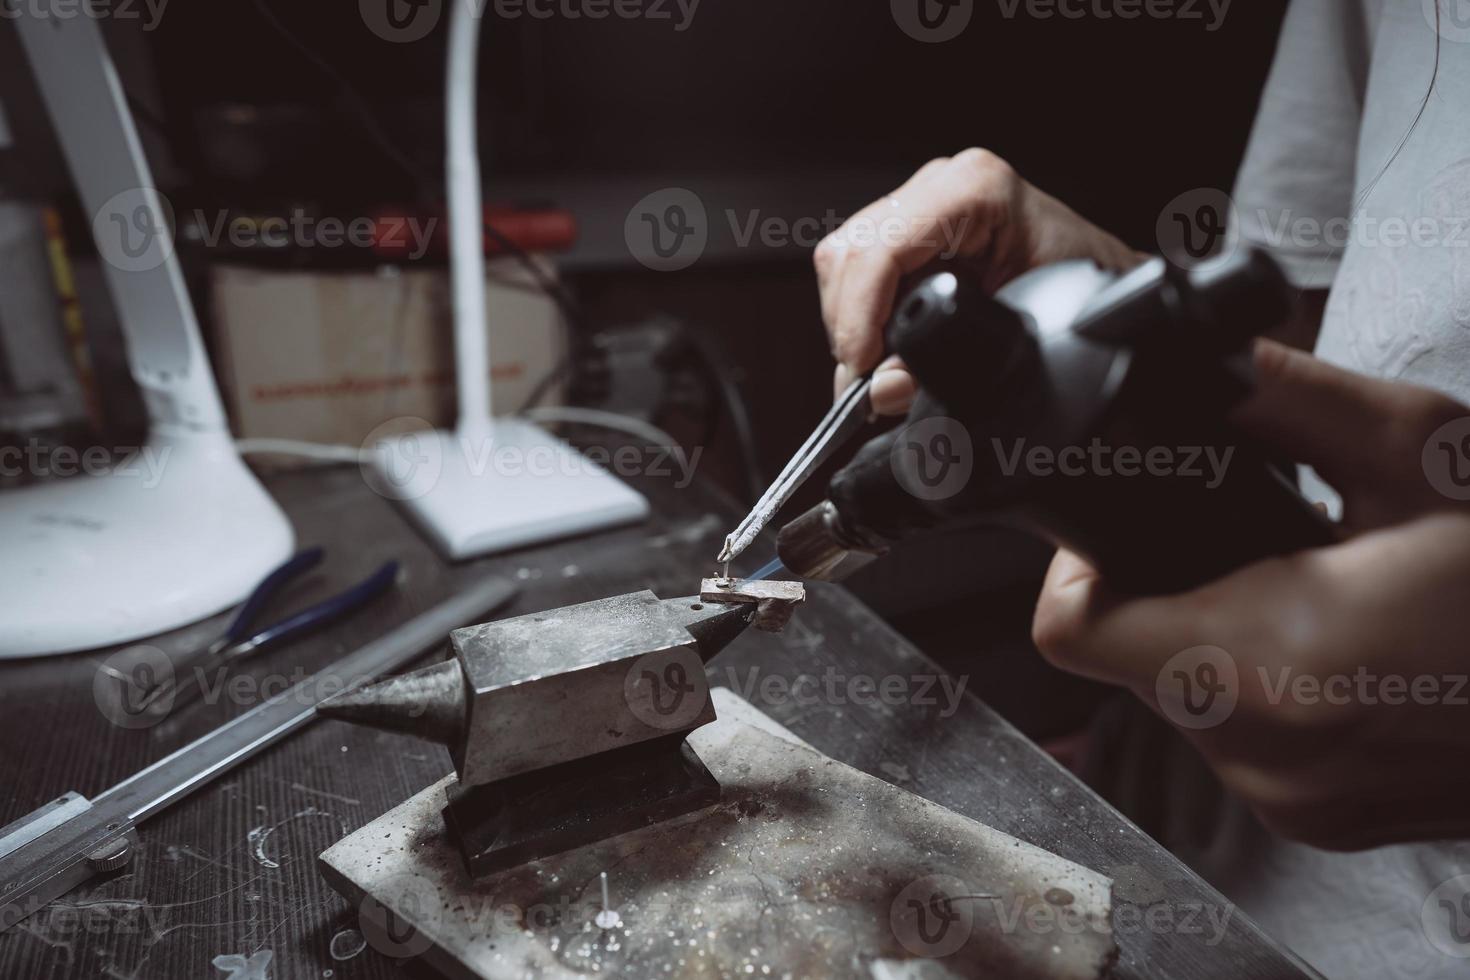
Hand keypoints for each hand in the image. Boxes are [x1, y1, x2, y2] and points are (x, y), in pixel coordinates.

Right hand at [815, 148, 1142, 414]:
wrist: (1105, 286)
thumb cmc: (1085, 295)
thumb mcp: (1024, 334)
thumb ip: (950, 365)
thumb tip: (882, 390)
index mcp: (976, 190)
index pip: (883, 247)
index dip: (860, 313)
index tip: (861, 367)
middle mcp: (943, 183)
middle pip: (850, 252)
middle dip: (849, 324)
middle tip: (867, 383)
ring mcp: (923, 200)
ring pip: (842, 260)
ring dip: (849, 321)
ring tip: (880, 368)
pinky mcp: (911, 225)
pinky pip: (857, 267)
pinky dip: (861, 314)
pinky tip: (886, 344)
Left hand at [1032, 340, 1469, 849]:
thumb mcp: (1419, 453)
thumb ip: (1284, 397)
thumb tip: (1188, 358)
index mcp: (1271, 665)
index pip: (1072, 629)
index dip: (1083, 562)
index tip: (1138, 521)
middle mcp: (1266, 758)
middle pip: (1130, 655)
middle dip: (1179, 585)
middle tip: (1270, 541)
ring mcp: (1293, 804)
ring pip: (1183, 697)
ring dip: (1225, 635)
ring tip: (1326, 590)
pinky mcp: (1321, 821)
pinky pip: (1242, 738)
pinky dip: (1267, 686)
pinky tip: (1345, 644)